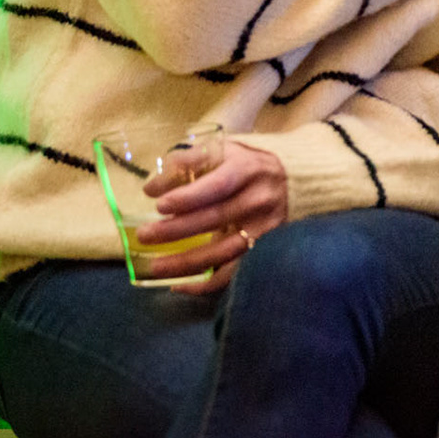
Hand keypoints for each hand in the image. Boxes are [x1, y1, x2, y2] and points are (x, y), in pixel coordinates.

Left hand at [133, 141, 286, 292]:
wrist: (294, 179)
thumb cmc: (246, 163)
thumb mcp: (224, 150)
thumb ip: (188, 162)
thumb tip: (151, 188)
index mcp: (247, 169)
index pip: (218, 184)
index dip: (189, 196)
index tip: (159, 204)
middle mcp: (259, 199)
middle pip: (216, 218)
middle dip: (176, 230)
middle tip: (144, 235)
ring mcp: (264, 228)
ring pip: (223, 252)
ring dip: (185, 262)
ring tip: (154, 267)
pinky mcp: (262, 249)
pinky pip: (233, 273)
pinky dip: (205, 284)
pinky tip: (178, 286)